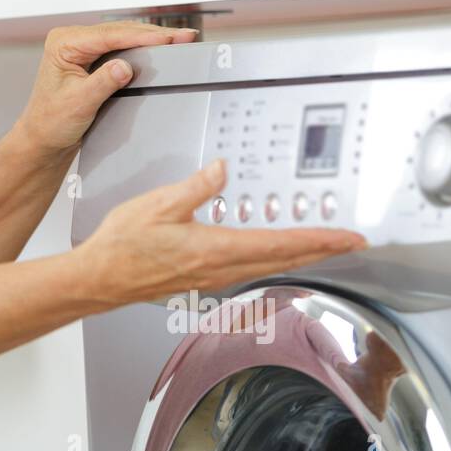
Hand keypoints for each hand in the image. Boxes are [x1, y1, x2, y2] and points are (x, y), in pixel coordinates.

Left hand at [14, 22, 198, 157]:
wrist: (44, 139)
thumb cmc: (51, 122)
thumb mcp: (79, 103)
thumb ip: (103, 83)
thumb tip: (125, 66)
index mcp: (63, 43)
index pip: (109, 35)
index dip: (142, 36)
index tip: (168, 38)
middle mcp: (72, 40)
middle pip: (120, 31)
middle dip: (153, 34)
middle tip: (184, 36)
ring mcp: (82, 47)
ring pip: (123, 37)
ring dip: (150, 39)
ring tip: (179, 39)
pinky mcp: (92, 58)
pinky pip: (121, 47)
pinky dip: (142, 48)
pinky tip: (160, 47)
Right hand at [78, 158, 367, 307]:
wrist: (100, 278)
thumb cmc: (122, 246)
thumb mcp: (159, 204)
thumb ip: (196, 187)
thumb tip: (222, 170)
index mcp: (215, 249)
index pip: (281, 245)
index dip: (320, 241)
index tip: (348, 237)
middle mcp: (220, 269)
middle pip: (284, 261)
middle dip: (321, 251)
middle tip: (350, 243)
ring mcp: (212, 278)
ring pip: (269, 268)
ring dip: (299, 257)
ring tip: (320, 246)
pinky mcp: (202, 280)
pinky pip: (250, 271)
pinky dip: (273, 261)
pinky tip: (272, 254)